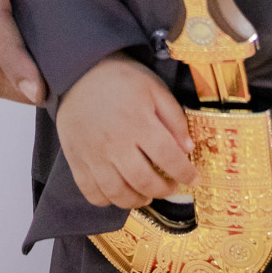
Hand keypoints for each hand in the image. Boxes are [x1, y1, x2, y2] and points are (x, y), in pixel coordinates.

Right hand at [56, 55, 197, 208]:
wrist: (78, 72)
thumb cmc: (120, 79)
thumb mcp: (154, 88)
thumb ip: (173, 117)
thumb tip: (187, 149)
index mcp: (138, 122)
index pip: (168, 157)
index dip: (185, 173)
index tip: (194, 179)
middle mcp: (115, 142)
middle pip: (144, 181)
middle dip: (164, 190)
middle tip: (171, 187)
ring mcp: (93, 155)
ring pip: (118, 193)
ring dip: (138, 200)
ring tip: (148, 194)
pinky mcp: (76, 161)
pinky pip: (92, 193)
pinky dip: (108, 201)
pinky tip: (120, 192)